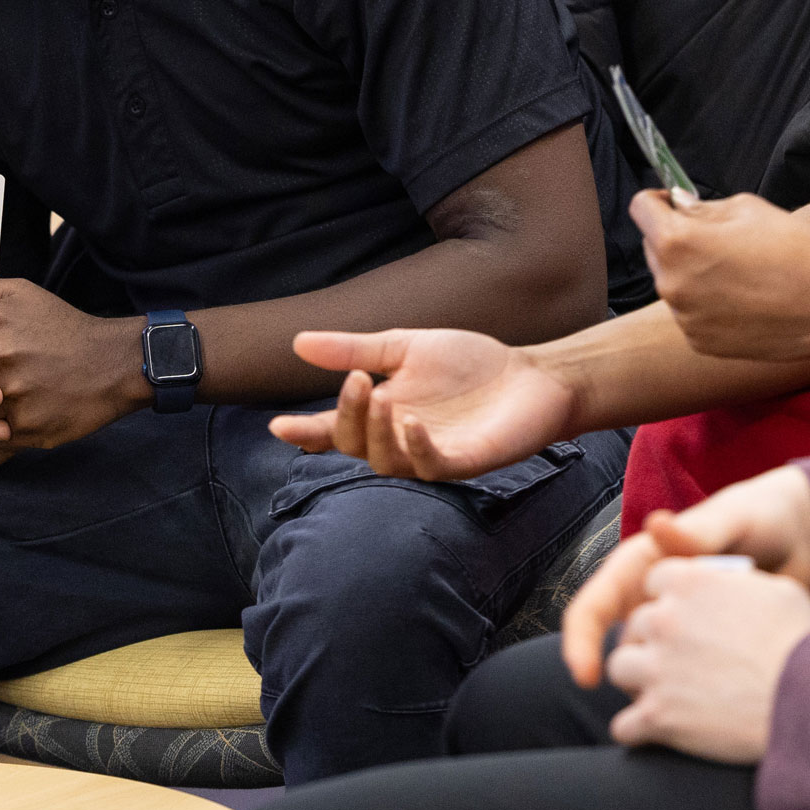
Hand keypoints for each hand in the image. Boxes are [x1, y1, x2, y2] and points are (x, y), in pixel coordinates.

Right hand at [269, 328, 576, 478]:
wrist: (532, 375)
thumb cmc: (470, 364)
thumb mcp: (405, 346)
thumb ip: (355, 348)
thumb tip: (297, 342)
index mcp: (381, 413)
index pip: (333, 429)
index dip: (305, 432)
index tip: (278, 426)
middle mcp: (398, 439)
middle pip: (353, 446)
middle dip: (346, 417)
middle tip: (357, 381)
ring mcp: (429, 454)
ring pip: (385, 462)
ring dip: (376, 433)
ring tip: (382, 398)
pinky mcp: (463, 462)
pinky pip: (430, 467)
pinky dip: (416, 446)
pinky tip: (412, 423)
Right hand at [561, 465, 809, 686]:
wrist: (800, 539)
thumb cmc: (759, 518)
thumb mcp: (730, 519)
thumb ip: (697, 531)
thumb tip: (655, 524)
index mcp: (641, 566)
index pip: (593, 608)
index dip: (581, 643)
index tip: (586, 677)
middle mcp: (649, 599)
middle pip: (616, 648)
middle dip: (626, 677)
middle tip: (661, 698)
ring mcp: (677, 627)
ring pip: (648, 669)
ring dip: (658, 690)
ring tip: (697, 704)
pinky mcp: (705, 647)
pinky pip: (686, 676)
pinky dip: (692, 694)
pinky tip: (717, 705)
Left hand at [604, 559, 809, 763]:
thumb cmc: (805, 647)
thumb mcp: (779, 592)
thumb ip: (736, 582)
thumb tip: (725, 584)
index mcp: (689, 582)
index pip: (654, 583)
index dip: (670, 603)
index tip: (688, 620)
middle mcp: (664, 620)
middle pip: (634, 628)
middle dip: (653, 644)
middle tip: (682, 664)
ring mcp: (656, 669)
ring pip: (620, 669)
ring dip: (640, 683)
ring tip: (669, 695)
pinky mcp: (657, 716)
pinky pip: (623, 725)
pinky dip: (639, 732)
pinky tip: (660, 733)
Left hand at [634, 190, 809, 361]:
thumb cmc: (794, 247)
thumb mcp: (747, 208)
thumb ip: (702, 208)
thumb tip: (678, 207)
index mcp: (676, 241)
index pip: (641, 208)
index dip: (657, 201)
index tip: (673, 203)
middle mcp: (670, 282)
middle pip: (654, 247)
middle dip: (676, 238)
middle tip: (718, 240)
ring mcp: (684, 317)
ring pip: (673, 283)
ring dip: (691, 274)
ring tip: (739, 274)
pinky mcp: (700, 341)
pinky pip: (691, 314)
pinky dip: (707, 305)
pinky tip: (745, 301)